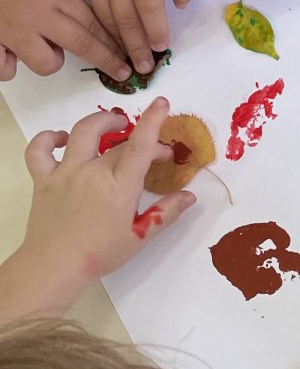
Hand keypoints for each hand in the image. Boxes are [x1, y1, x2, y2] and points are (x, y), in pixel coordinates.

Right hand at [0, 0, 129, 84]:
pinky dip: (10, 64)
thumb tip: (82, 7)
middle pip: (82, 44)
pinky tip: (8, 53)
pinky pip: (8, 69)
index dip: (114, 42)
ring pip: (47, 63)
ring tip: (44, 46)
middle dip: (107, 60)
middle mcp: (39, 15)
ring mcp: (14, 31)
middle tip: (122, 73)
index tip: (129, 56)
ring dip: (51, 59)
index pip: (93, 22)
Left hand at [0, 98, 194, 317]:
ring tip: (114, 123)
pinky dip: (49, 138)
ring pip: (82, 133)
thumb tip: (190, 196)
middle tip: (157, 153)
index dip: (153, 121)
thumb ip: (166, 213)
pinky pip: (40, 150)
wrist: (54, 265)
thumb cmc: (99, 254)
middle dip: (143, 140)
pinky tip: (61, 139)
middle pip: (120, 143)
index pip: (140, 145)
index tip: (162, 103)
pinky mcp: (43, 178)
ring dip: (101, 122)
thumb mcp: (140, 237)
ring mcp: (66, 172)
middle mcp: (93, 171)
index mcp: (119, 186)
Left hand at [73, 0, 192, 75]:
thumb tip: (109, 4)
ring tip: (163, 47)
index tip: (123, 57)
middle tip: (145, 66)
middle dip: (134, 45)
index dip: (114, 40)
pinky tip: (182, 3)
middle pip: (125, 16)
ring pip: (148, 3)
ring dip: (155, 28)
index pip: (104, 14)